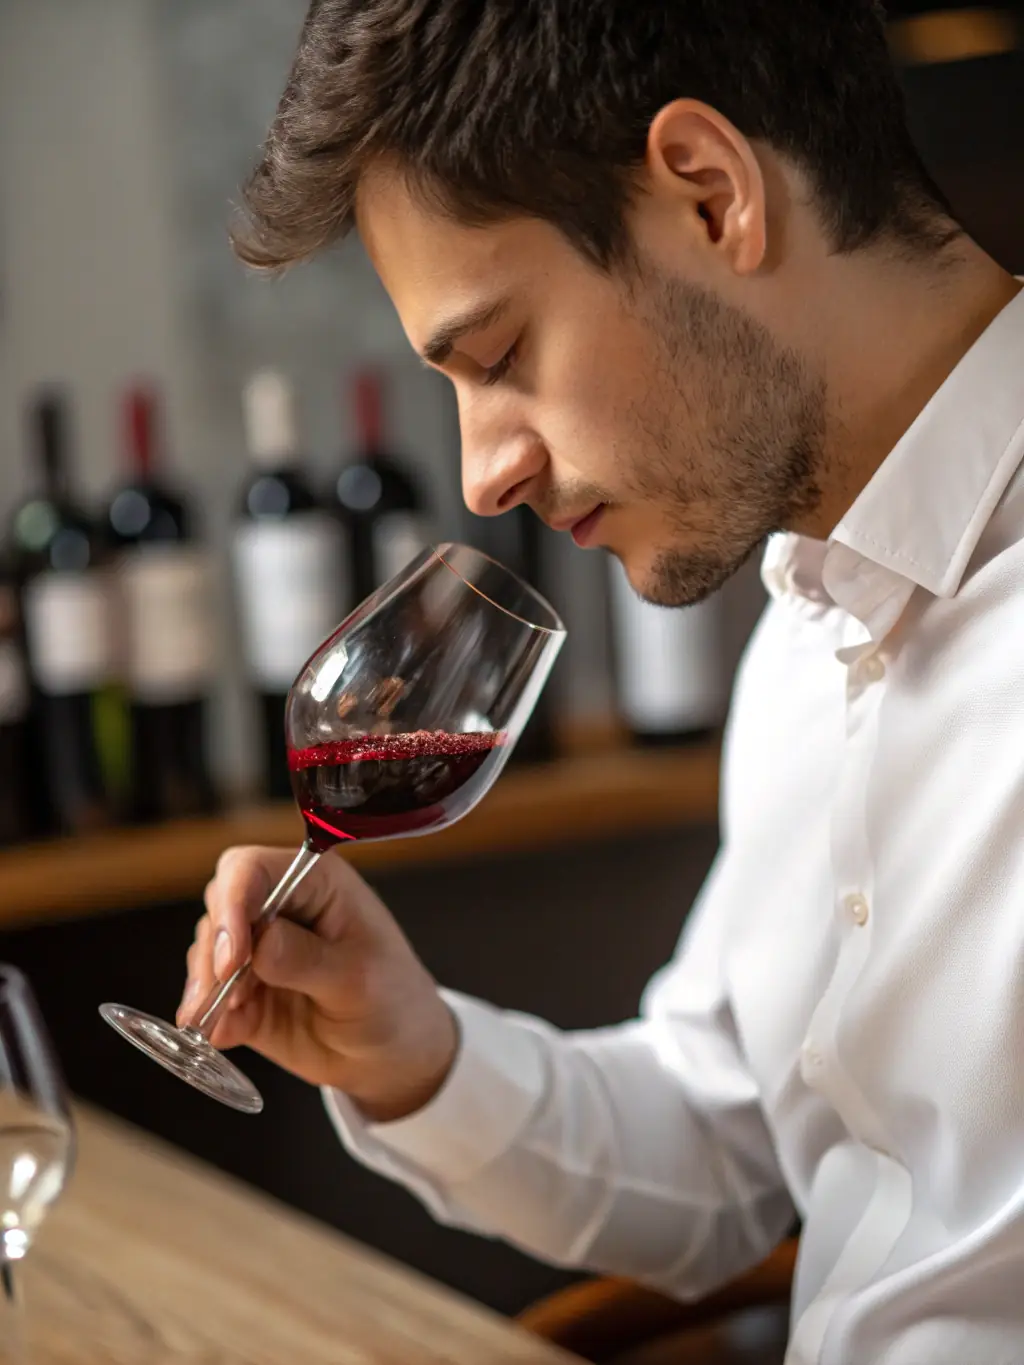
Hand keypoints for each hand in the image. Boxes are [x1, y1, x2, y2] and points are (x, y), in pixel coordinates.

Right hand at [178, 847, 458, 1121]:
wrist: (392, 1055)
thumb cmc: (391, 1001)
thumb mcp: (358, 980)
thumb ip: (306, 960)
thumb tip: (257, 946)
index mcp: (316, 883)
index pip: (253, 869)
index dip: (233, 904)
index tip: (232, 957)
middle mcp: (281, 906)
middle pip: (219, 903)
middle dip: (214, 948)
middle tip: (224, 990)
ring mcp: (258, 948)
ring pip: (207, 949)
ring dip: (207, 984)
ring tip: (225, 1019)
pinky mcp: (244, 989)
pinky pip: (209, 994)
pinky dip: (210, 1014)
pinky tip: (224, 1034)